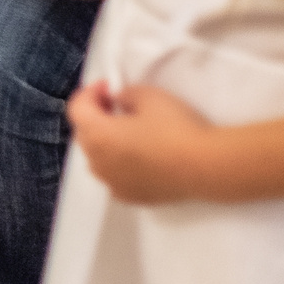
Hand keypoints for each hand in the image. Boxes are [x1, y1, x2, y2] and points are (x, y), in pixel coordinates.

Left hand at [68, 82, 215, 204]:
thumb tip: (117, 102)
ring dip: (104, 141)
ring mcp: (113, 184)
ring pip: (97, 158)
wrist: (206, 166)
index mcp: (98, 135)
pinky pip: (114, 176)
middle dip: (94, 116)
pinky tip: (138, 155)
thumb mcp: (148, 95)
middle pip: (84, 134)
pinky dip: (117, 163)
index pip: (77, 109)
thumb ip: (125, 95)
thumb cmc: (176, 127)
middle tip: (115, 104)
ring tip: (126, 130)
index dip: (89, 93)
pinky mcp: (130, 197)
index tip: (108, 86)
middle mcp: (98, 163)